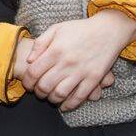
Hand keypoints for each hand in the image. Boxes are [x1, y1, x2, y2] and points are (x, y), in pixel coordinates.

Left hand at [17, 12, 135, 110]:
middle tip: (38, 92)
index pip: (34, 72)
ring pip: (60, 94)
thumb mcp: (56, 29)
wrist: (108, 30)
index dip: (27, 82)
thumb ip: (40, 43)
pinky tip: (64, 106)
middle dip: (38, 92)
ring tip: (50, 97)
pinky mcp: (94, 78)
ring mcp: (81, 72)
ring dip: (52, 99)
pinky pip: (79, 97)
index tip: (27, 84)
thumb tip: (29, 60)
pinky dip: (69, 105)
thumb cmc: (80, 29)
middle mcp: (66, 62)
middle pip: (45, 86)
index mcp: (55, 50)